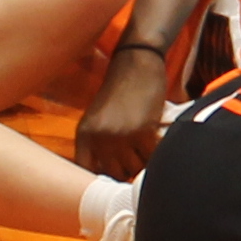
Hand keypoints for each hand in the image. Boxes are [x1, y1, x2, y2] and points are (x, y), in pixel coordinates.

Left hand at [73, 45, 171, 178]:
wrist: (136, 63)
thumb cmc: (120, 91)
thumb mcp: (98, 117)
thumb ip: (98, 144)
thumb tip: (110, 177)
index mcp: (84, 134)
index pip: (87, 171)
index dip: (103, 178)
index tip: (115, 176)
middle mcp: (99, 138)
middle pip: (115, 173)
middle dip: (127, 169)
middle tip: (137, 156)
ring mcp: (121, 135)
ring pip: (135, 168)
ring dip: (143, 161)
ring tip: (146, 145)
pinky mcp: (143, 131)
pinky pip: (151, 157)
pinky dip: (156, 152)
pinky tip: (156, 139)